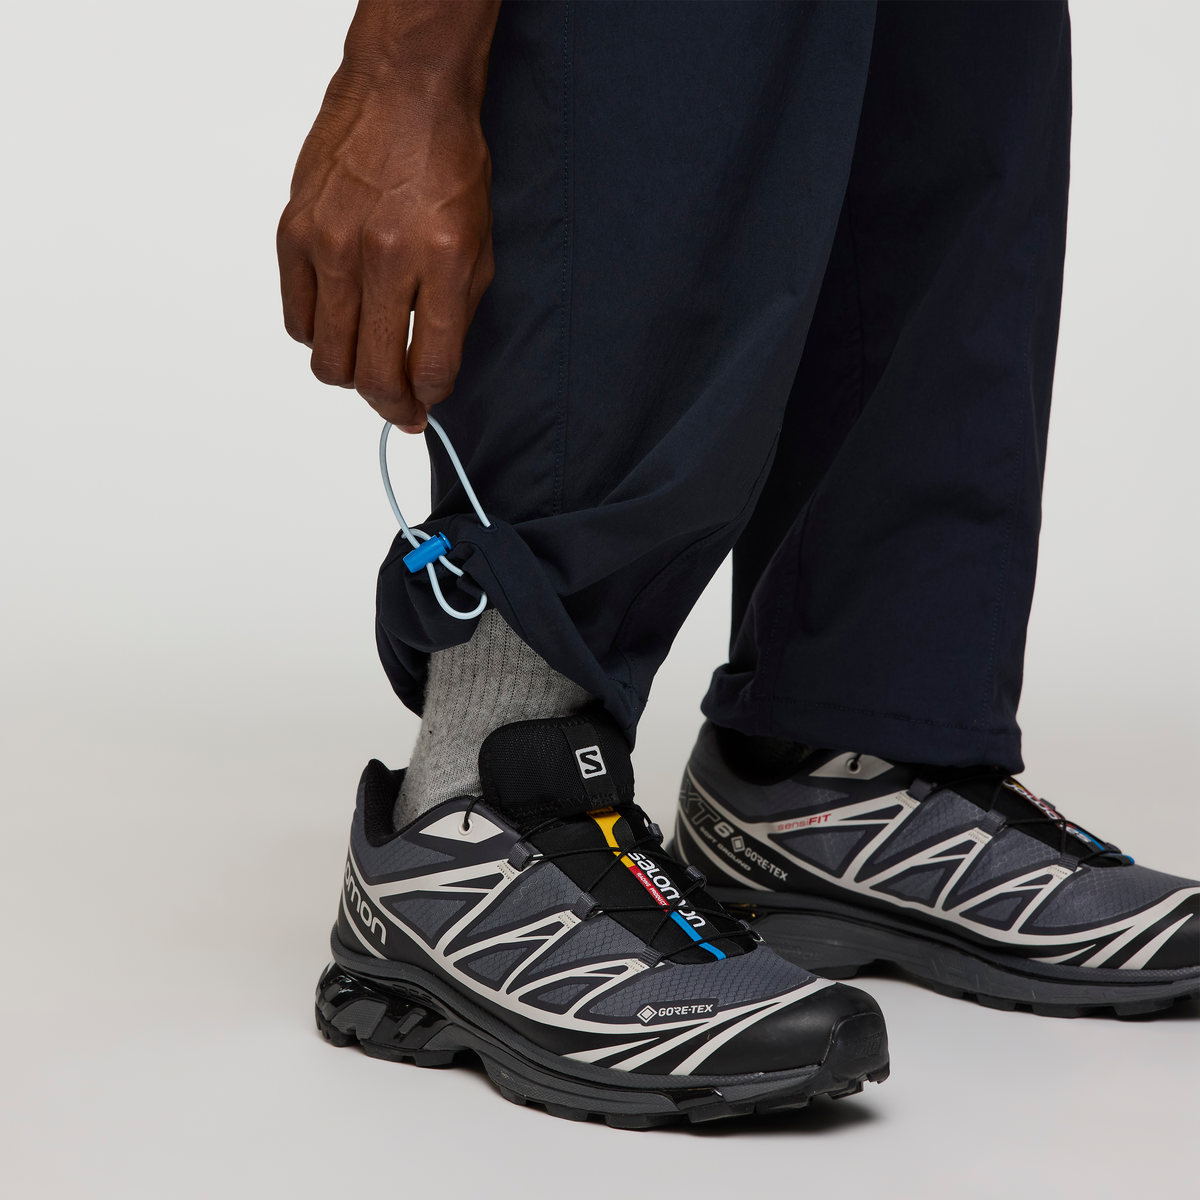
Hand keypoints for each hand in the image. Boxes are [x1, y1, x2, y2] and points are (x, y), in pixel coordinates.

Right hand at [277, 1, 499, 431]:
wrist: (403, 93)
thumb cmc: (447, 165)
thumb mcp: (479, 244)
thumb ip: (456, 316)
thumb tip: (430, 376)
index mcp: (443, 259)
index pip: (430, 366)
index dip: (428, 399)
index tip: (427, 405)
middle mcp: (385, 255)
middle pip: (372, 375)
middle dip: (391, 406)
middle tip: (399, 407)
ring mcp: (332, 244)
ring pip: (328, 359)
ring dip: (351, 376)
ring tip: (368, 363)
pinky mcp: (293, 234)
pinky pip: (298, 321)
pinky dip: (319, 335)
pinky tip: (341, 322)